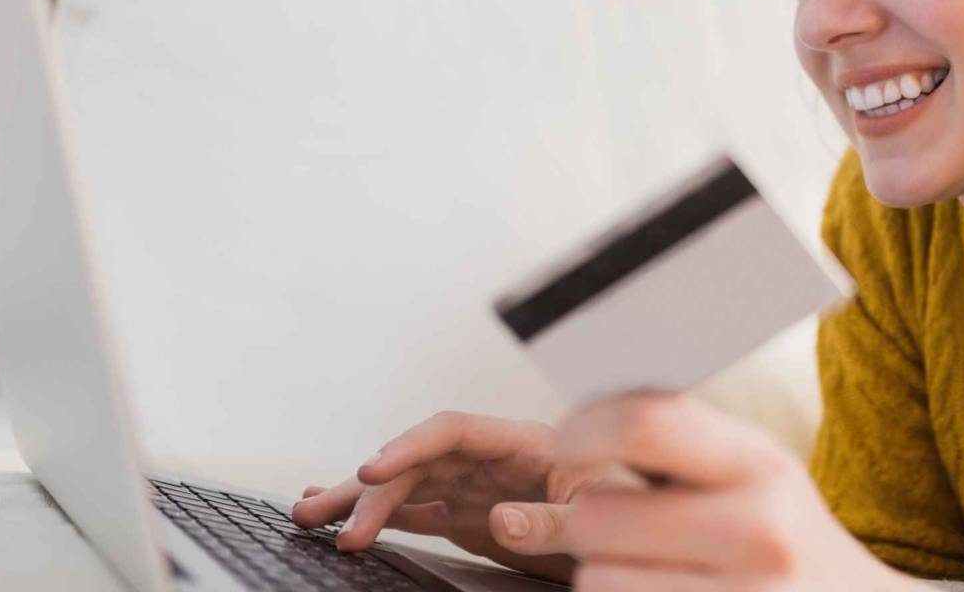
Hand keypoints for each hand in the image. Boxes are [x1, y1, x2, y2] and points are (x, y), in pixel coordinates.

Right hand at [290, 411, 639, 583]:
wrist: (654, 532)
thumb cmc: (639, 508)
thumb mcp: (604, 514)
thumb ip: (555, 518)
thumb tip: (500, 519)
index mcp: (527, 444)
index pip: (453, 431)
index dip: (410, 446)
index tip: (373, 469)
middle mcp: (494, 460)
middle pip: (418, 461)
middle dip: (368, 486)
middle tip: (327, 520)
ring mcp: (480, 488)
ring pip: (407, 487)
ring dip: (359, 501)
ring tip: (309, 515)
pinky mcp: (473, 518)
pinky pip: (417, 513)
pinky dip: (379, 517)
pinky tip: (343, 522)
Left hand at [504, 390, 915, 590]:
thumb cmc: (785, 534)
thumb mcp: (752, 469)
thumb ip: (676, 441)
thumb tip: (575, 426)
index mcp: (757, 465)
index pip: (645, 425)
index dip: (584, 429)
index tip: (568, 443)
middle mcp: (755, 531)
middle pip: (597, 513)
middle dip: (590, 518)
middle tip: (618, 522)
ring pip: (595, 577)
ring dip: (604, 571)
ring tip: (651, 565)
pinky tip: (665, 589)